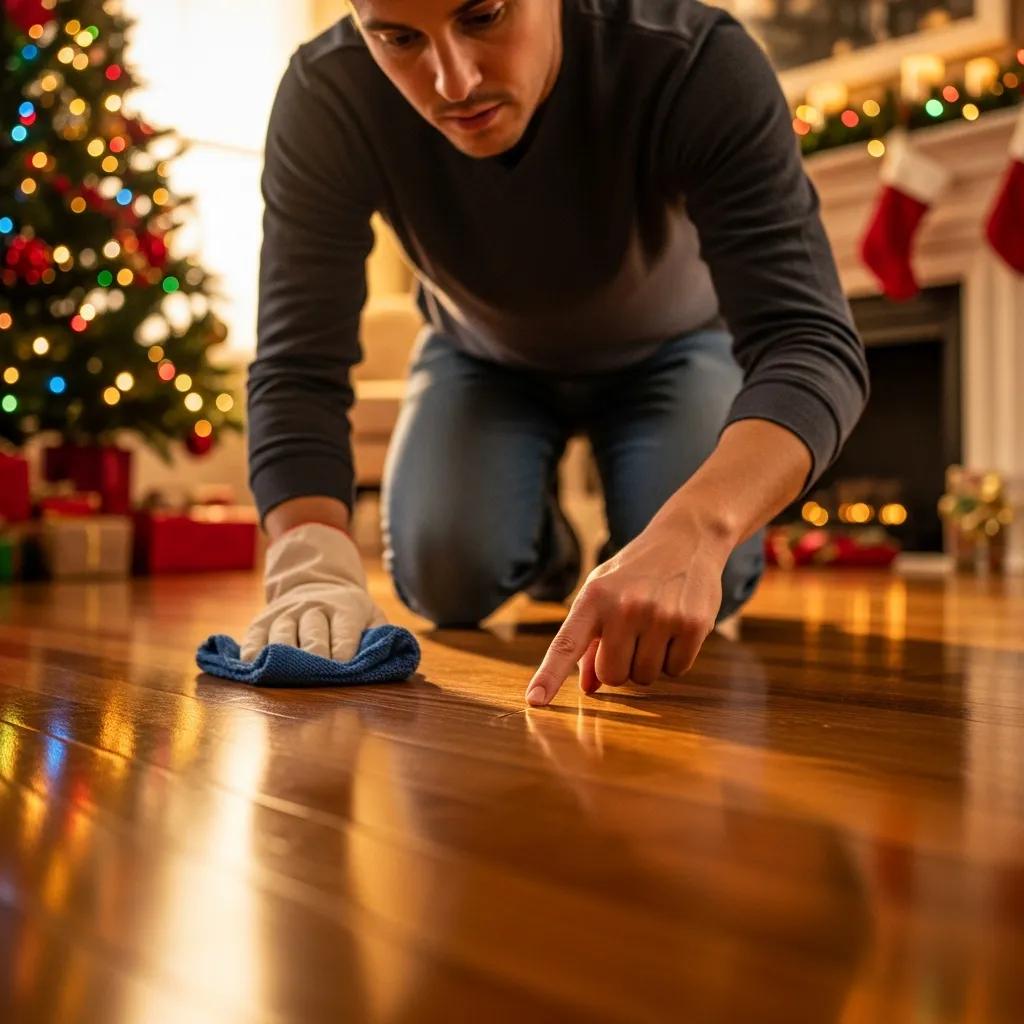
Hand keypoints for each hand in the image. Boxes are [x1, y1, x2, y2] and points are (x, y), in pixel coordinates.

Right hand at [241, 522, 386, 661]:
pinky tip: (254, 666)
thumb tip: (388, 657)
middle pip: (312, 632)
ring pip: (282, 633)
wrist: (315, 582)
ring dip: (283, 654)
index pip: (344, 629)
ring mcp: (286, 613)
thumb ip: (381, 636)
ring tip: (285, 673)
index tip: (343, 665)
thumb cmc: (349, 612)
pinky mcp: (262, 621)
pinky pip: (253, 637)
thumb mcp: (372, 616)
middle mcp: (313, 607)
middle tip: (315, 672)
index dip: (343, 648)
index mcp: (345, 607)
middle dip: (314, 653)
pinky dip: (252, 653)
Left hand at [524, 513, 732, 705]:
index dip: (549, 676)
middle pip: (612, 676)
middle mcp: (624, 606)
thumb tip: (587, 688)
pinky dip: (675, 658)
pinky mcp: (691, 624)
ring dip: (648, 663)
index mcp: (593, 598)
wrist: (686, 539)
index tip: (535, 702)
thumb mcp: (603, 594)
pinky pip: (676, 670)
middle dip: (620, 668)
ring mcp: (659, 615)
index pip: (566, 645)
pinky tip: (676, 628)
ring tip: (654, 628)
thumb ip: (589, 640)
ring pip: (644, 677)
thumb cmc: (635, 574)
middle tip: (630, 638)